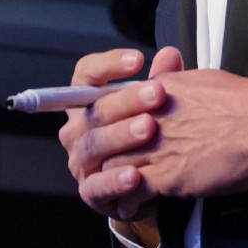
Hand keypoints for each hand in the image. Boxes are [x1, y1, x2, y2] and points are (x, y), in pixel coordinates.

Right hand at [58, 47, 181, 224]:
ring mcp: (81, 161)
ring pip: (94, 144)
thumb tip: (170, 55)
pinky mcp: (90, 192)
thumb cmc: (148, 138)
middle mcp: (77, 129)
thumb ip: (162, 80)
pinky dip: (115, 181)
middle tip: (157, 93)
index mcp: (87, 102)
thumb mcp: (156, 106)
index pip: (86, 74)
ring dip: (122, 135)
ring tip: (149, 129)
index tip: (137, 59)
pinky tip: (136, 175)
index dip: (108, 64)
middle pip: (94, 109)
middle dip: (126, 100)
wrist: (150, 186)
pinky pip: (98, 186)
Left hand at [103, 67, 247, 200]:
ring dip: (112, 178)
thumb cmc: (243, 102)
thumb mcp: (201, 80)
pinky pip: (132, 191)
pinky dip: (128, 200)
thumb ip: (176, 83)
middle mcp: (148, 116)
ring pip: (113, 164)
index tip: (112, 136)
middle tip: (106, 165)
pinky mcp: (168, 176)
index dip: (110, 124)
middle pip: (106, 135)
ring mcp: (155, 147)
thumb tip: (167, 87)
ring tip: (115, 189)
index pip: (114, 105)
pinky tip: (129, 206)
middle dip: (105, 151)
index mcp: (156, 89)